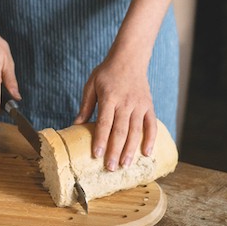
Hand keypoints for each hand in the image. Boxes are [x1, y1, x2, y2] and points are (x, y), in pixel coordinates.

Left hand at [74, 56, 156, 170]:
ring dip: (131, 150)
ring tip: (125, 165)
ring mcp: (139, 105)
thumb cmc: (107, 72)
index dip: (100, 140)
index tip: (96, 155)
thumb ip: (85, 106)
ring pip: (136, 131)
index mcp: (109, 98)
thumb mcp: (91, 85)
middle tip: (111, 168)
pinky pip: (151, 124)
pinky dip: (150, 139)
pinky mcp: (149, 105)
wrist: (130, 57)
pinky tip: (146, 153)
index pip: (104, 123)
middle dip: (115, 151)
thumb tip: (75, 126)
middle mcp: (125, 103)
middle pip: (120, 131)